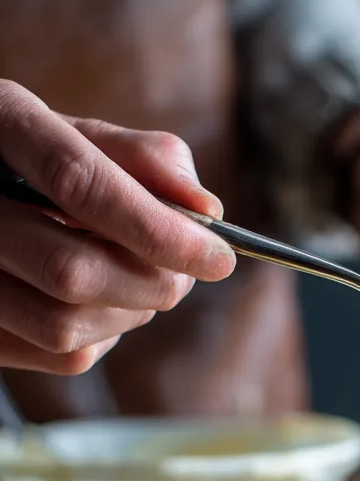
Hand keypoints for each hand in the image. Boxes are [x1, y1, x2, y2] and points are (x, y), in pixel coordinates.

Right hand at [0, 80, 234, 373]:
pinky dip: (105, 336)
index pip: (78, 183)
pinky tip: (102, 302)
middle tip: (184, 274)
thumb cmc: (42, 162)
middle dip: (153, 282)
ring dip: (131, 314)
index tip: (218, 259)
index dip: (158, 229)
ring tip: (140, 281)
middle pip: (70, 270)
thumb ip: (146, 160)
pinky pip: (60, 356)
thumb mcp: (84, 138)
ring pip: (64, 326)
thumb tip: (208, 210)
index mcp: (0, 124)